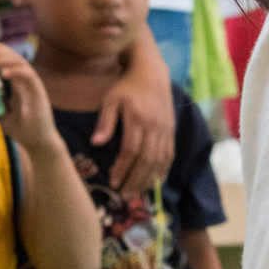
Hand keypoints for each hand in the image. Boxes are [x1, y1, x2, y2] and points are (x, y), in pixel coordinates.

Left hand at [0, 42, 57, 153]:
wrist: (37, 140)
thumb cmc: (19, 127)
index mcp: (14, 80)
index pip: (5, 57)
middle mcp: (23, 78)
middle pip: (11, 55)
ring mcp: (31, 83)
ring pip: (18, 61)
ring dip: (1, 59)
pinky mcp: (37, 90)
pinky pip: (28, 75)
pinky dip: (16, 71)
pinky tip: (5, 74)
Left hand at [96, 61, 174, 192]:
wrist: (152, 73)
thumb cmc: (127, 87)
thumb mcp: (110, 99)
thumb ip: (105, 121)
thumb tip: (97, 143)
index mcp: (138, 118)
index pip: (131, 149)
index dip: (122, 168)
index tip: (112, 182)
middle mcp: (155, 126)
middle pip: (147, 159)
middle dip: (135, 179)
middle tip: (124, 195)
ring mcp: (166, 129)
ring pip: (160, 160)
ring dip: (148, 179)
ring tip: (137, 193)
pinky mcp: (171, 131)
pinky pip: (170, 155)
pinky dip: (163, 171)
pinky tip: (155, 182)